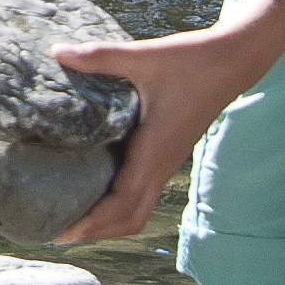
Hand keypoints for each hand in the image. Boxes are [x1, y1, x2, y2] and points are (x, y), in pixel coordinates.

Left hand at [48, 16, 284, 245]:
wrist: (231, 61)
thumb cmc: (190, 60)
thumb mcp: (144, 57)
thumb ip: (100, 57)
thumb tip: (57, 52)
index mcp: (154, 152)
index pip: (122, 205)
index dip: (91, 223)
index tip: (58, 232)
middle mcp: (161, 166)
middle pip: (128, 220)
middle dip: (93, 231)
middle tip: (53, 232)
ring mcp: (165, 164)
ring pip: (136, 210)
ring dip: (106, 222)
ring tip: (69, 218)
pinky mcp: (166, 155)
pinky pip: (141, 194)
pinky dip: (117, 205)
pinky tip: (93, 189)